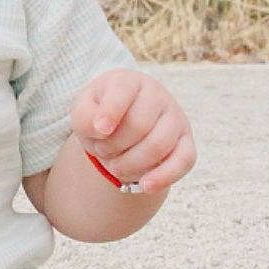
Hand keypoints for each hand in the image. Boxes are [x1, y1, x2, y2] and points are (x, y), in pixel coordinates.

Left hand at [70, 70, 195, 194]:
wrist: (120, 127)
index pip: (123, 91)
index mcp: (129, 82)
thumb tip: (100, 129)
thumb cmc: (99, 115)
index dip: (111, 112)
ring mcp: (175, 118)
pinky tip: (145, 186)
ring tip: (115, 164)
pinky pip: (183, 161)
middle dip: (113, 146)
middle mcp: (157, 95)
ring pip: (158, 145)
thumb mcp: (83, 112)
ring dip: (129, 163)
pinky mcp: (186, 142)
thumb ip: (83, 117)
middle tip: (102, 150)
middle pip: (138, 125)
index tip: (100, 130)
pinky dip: (163, 177)